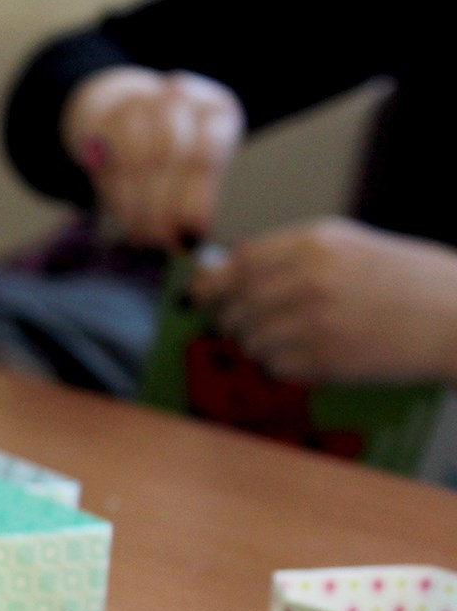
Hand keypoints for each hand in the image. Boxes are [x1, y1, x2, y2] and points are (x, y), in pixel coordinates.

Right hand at [62, 66, 243, 248]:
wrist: (125, 117)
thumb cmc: (171, 160)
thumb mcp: (195, 172)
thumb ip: (197, 200)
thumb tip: (195, 243)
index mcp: (218, 111)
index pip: (207, 151)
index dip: (198, 195)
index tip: (193, 231)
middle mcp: (182, 99)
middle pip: (172, 152)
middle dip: (165, 204)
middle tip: (163, 241)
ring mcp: (141, 101)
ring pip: (139, 157)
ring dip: (139, 204)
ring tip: (142, 234)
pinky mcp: (107, 114)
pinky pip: (111, 159)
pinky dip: (118, 194)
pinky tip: (124, 217)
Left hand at [192, 218, 456, 383]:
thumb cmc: (408, 280)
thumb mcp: (351, 246)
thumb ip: (291, 253)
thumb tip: (227, 268)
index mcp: (317, 244)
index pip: (239, 263)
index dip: (212, 282)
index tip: (201, 294)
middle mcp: (312, 280)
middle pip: (236, 304)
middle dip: (228, 318)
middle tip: (234, 324)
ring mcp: (319, 322)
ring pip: (250, 340)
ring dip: (254, 344)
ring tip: (281, 339)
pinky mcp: (328, 360)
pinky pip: (274, 366)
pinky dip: (278, 365)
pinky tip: (301, 356)